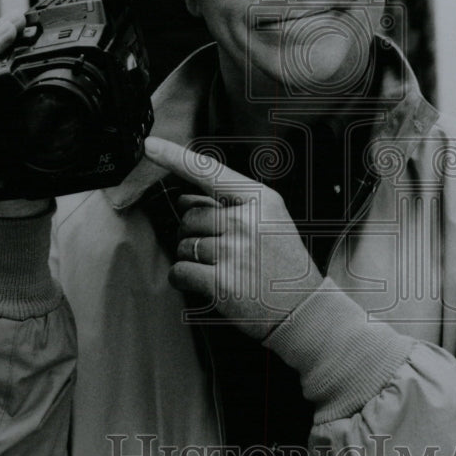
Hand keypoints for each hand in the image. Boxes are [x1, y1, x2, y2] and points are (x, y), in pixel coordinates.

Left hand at [144, 136, 322, 336]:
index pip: (210, 172)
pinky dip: (183, 278)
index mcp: (260, 200)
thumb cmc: (283, 264)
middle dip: (193, 232)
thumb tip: (185, 198)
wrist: (304, 309)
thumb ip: (232, 204)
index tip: (150, 146)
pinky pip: (180, 271)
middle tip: (219, 249)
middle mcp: (247, 221)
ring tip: (221, 267)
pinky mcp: (222, 282)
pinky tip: (205, 283)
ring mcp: (234, 252)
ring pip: (183, 245)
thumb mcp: (271, 220)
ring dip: (191, 257)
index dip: (175, 157)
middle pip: (189, 216)